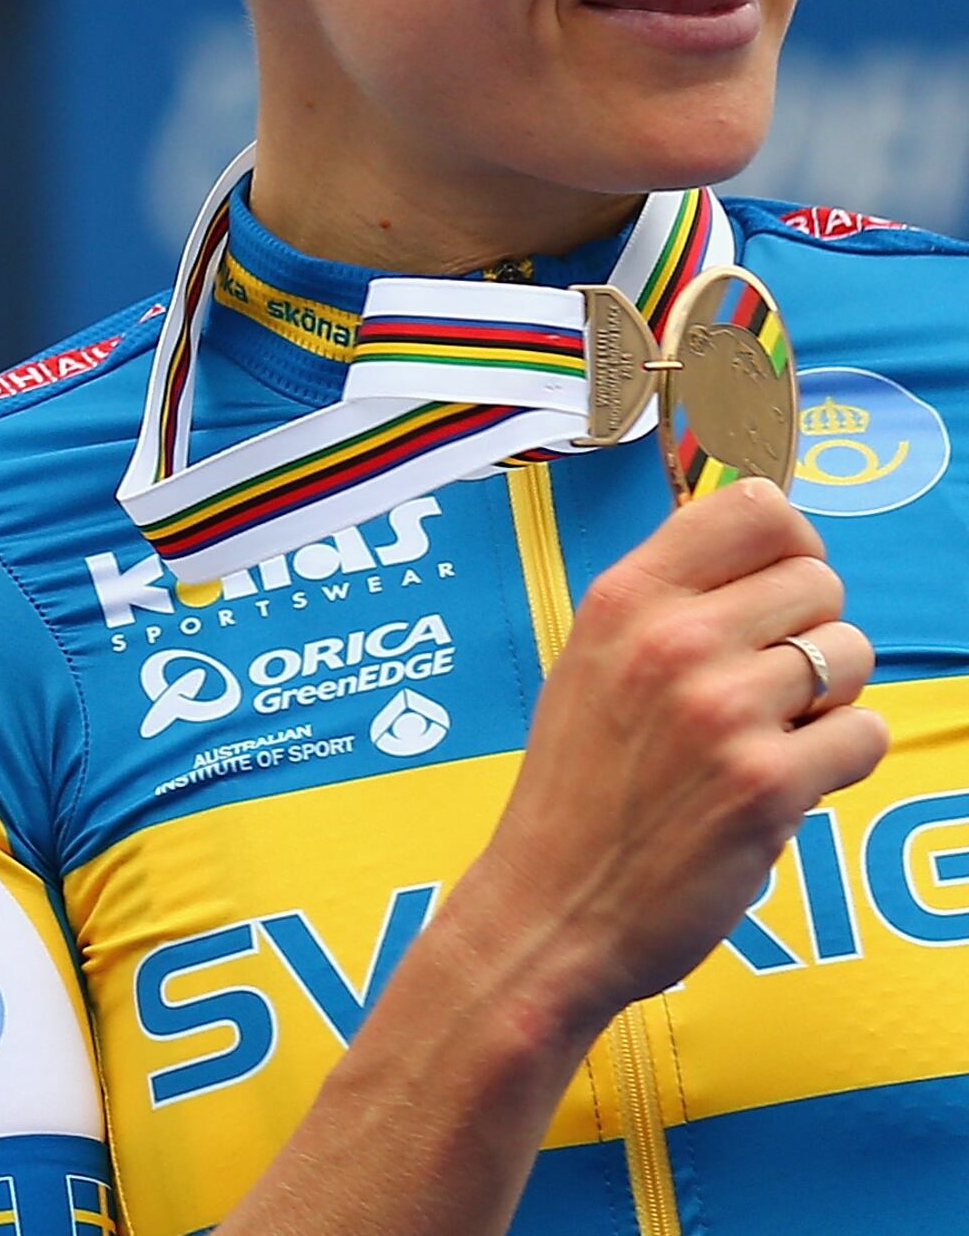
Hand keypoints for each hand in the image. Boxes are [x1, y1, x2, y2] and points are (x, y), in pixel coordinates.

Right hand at [456, 476, 885, 1038]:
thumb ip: (669, 603)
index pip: (756, 506)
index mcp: (623, 599)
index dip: (792, 544)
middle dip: (812, 634)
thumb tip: (774, 546)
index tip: (779, 589)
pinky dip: (838, 763)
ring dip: (829, 699)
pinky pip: (866, 734)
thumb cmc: (579, 790)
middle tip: (762, 692)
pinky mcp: (768, 784)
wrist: (550, 910)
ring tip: (765, 740)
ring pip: (853, 654)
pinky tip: (779, 788)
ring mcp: (720, 711)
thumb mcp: (592, 664)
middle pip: (822, 582)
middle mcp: (670, 640)